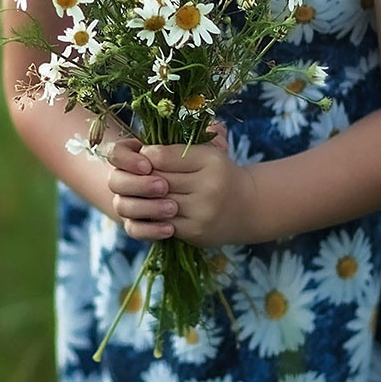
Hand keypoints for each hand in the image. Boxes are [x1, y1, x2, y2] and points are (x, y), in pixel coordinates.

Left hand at [107, 125, 257, 246]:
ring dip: (142, 199)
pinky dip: (151, 218)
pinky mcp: (196, 231)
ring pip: (157, 204)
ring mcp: (202, 211)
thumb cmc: (221, 174)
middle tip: (132, 175)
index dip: (146, 156)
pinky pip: (162, 224)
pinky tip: (148, 210)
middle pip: (157, 180)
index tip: (142, 157)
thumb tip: (141, 151)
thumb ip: (178, 149)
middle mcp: (208, 185)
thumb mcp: (207, 153)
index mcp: (208, 160)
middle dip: (141, 178)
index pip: (162, 156)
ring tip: (136, 193)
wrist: (248, 206)